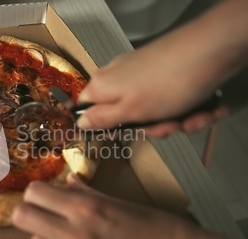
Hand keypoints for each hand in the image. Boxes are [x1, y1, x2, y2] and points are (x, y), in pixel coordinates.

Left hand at [12, 174, 240, 238]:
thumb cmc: (153, 227)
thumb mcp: (117, 201)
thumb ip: (85, 193)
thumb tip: (67, 182)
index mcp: (85, 208)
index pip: (33, 193)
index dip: (37, 191)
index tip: (45, 192)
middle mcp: (74, 234)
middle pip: (21, 216)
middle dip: (29, 211)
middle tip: (45, 210)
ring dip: (43, 235)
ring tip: (63, 231)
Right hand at [76, 48, 227, 137]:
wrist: (210, 52)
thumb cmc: (167, 81)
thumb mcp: (129, 111)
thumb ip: (101, 119)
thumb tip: (80, 123)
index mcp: (103, 87)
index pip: (87, 109)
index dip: (102, 126)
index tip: (119, 134)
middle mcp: (120, 78)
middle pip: (126, 115)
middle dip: (151, 127)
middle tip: (165, 126)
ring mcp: (143, 75)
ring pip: (152, 111)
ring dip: (174, 121)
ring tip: (188, 116)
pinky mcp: (164, 73)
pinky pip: (169, 101)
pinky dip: (186, 109)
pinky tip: (200, 109)